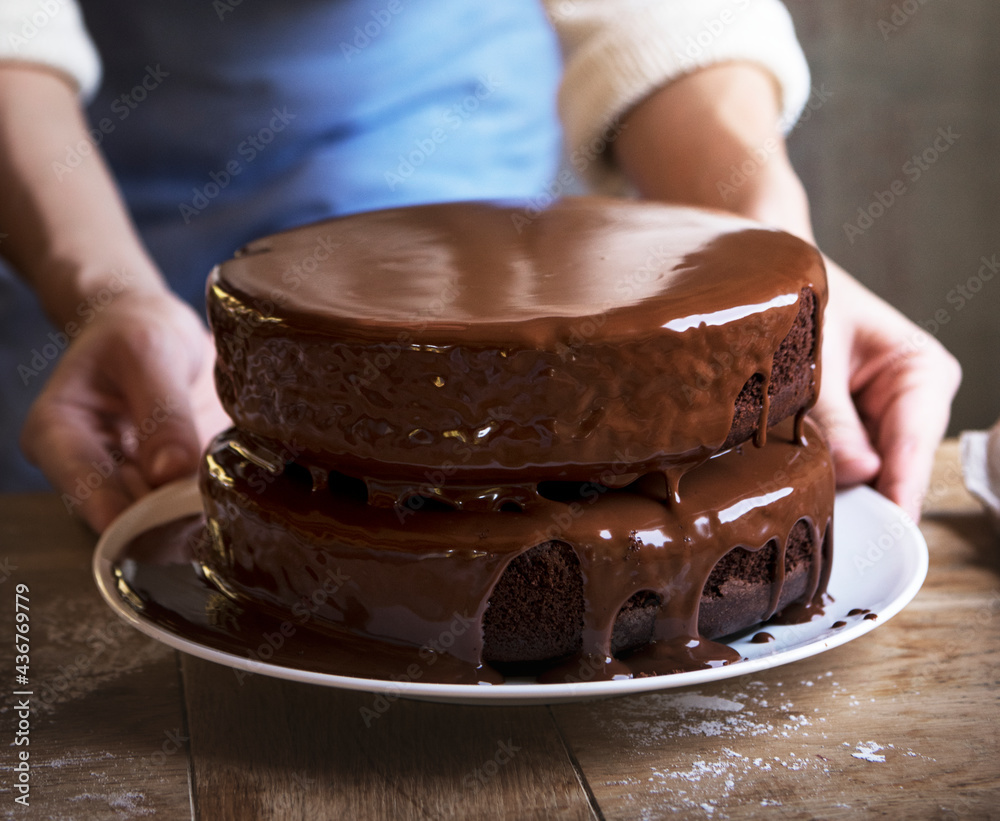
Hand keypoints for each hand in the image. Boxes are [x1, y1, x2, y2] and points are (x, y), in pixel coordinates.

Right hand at [20, 291, 229, 531]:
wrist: (154, 330)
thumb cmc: (137, 331)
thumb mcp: (149, 352)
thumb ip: (162, 409)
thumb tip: (171, 473)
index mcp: (57, 433)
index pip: (80, 483)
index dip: (118, 509)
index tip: (161, 514)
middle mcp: (86, 471)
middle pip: (120, 515)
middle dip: (166, 518)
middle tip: (211, 505)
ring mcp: (127, 485)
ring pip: (157, 524)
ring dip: (193, 517)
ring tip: (228, 498)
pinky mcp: (165, 490)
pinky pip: (186, 513)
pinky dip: (211, 507)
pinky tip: (236, 496)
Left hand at [612, 63, 961, 519]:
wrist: (771, 277)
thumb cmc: (798, 299)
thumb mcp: (812, 356)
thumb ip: (833, 415)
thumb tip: (859, 472)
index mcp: (921, 371)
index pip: (916, 444)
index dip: (899, 491)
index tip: (885, 531)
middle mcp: (913, 401)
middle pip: (895, 468)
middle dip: (864, 500)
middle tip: (826, 532)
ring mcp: (882, 419)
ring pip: (868, 474)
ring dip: (838, 491)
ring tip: (801, 509)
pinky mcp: (851, 429)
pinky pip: (843, 465)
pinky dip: (822, 477)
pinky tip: (796, 492)